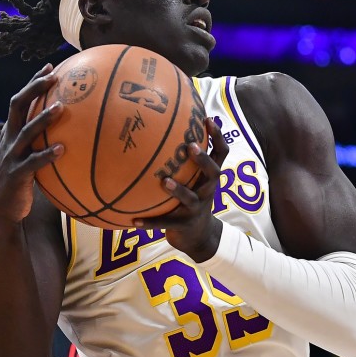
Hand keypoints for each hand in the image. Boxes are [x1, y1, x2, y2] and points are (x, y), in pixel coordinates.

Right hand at [0, 63, 66, 224]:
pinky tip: (62, 149)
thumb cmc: (22, 178)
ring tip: (61, 107)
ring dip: (43, 118)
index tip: (49, 66)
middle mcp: (10, 139)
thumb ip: (42, 141)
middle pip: (18, 106)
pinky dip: (47, 155)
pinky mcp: (17, 175)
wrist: (0, 206)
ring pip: (26, 132)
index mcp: (12, 132)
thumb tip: (74, 131)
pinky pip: (33, 163)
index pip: (20, 100)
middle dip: (34, 88)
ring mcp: (12, 156)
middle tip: (54, 77)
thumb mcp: (29, 155)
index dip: (33, 82)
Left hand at [135, 118, 230, 261]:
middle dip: (203, 160)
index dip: (218, 137)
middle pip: (213, 173)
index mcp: (209, 178)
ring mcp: (197, 208)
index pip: (221, 154)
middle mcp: (207, 190)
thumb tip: (166, 129)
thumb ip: (187, 161)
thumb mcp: (195, 180)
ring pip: (190, 198)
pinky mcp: (183, 225)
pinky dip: (150, 222)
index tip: (207, 119)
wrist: (199, 237)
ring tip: (165, 182)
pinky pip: (165, 223)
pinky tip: (134, 221)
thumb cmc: (193, 200)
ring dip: (179, 190)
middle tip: (191, 146)